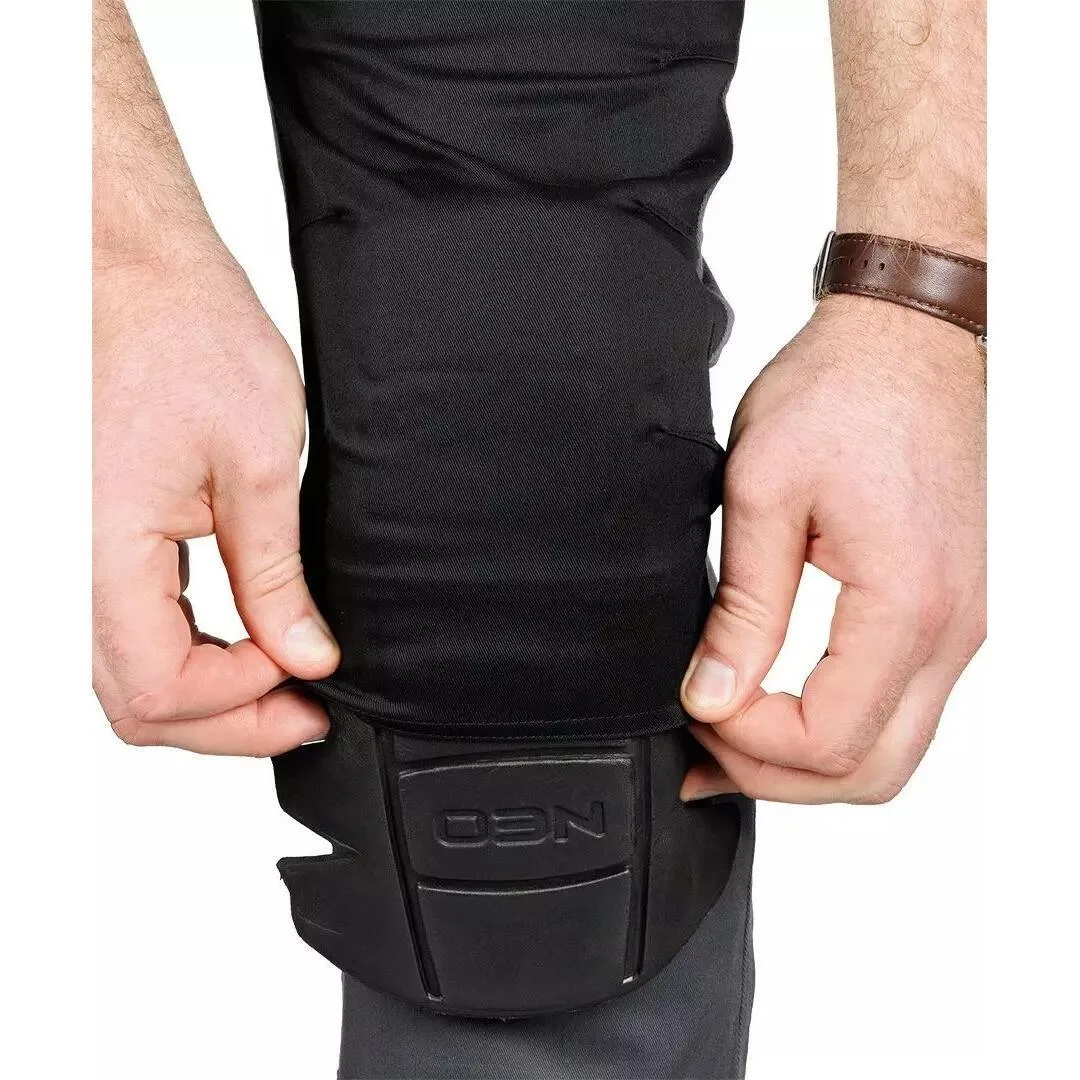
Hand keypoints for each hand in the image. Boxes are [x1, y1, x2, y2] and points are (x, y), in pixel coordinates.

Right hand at [93, 251, 337, 754]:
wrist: (128, 267)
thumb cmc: (184, 332)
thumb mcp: (257, 464)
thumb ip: (274, 576)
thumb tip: (304, 654)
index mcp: (96, 550)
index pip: (160, 687)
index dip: (242, 703)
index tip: (308, 684)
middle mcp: (62, 565)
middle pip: (134, 701)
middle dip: (225, 720)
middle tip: (302, 711)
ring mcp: (63, 554)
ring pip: (121, 675)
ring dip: (203, 694)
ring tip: (278, 680)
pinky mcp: (79, 538)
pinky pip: (118, 629)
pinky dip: (178, 653)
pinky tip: (237, 644)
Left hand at [680, 295, 984, 803]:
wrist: (906, 340)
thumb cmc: (843, 392)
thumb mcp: (762, 493)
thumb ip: (742, 609)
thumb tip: (712, 695)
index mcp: (906, 603)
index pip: (829, 741)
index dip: (746, 745)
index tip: (692, 710)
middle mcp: (952, 629)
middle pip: (868, 773)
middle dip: (774, 776)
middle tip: (701, 745)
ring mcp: (960, 625)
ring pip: (890, 751)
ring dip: (806, 760)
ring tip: (728, 731)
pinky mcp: (949, 612)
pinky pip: (902, 707)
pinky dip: (838, 725)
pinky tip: (776, 703)